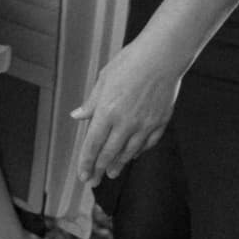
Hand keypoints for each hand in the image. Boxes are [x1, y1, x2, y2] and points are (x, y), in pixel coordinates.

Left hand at [71, 38, 182, 184]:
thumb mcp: (103, 79)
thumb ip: (91, 103)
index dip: (86, 162)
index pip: (92, 144)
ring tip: (111, 173)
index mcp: (107, 111)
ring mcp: (144, 125)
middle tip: (93, 181)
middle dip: (99, 169)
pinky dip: (138, 152)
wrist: (162, 57)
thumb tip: (77, 116)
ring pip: (129, 152)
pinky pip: (147, 144)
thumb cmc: (129, 63)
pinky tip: (133, 156)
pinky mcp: (160, 123)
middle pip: (109, 153)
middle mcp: (125, 123)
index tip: (82, 175)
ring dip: (118, 164)